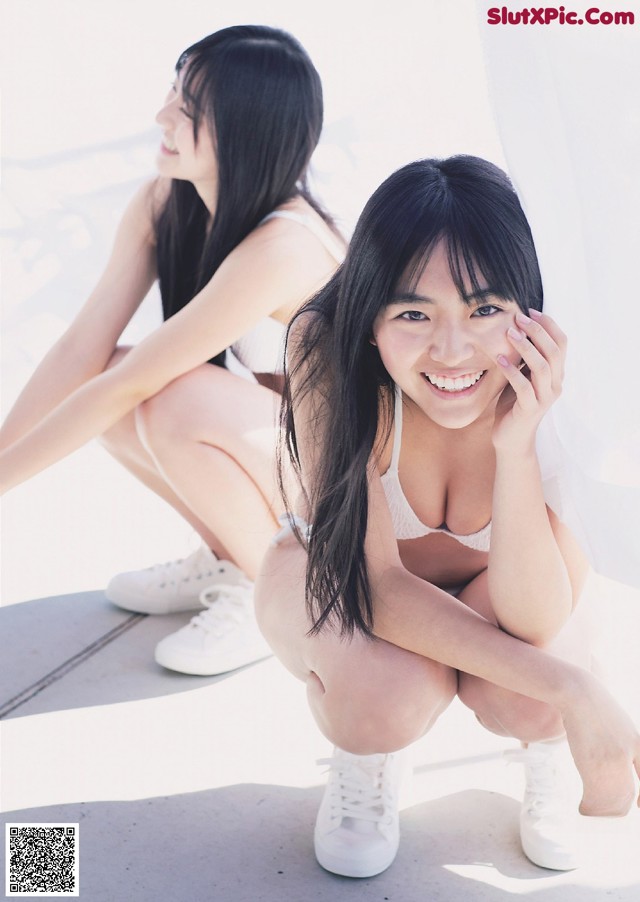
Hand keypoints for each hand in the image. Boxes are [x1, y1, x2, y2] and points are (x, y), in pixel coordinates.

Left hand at [492, 309, 565, 452]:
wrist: (511, 441)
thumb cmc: (514, 406)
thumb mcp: (521, 378)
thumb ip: (525, 360)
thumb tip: (517, 331)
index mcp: (556, 375)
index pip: (561, 343)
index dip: (549, 325)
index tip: (530, 311)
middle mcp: (555, 385)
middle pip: (554, 351)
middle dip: (537, 331)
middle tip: (519, 318)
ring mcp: (544, 398)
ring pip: (542, 367)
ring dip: (526, 347)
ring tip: (510, 333)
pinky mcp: (529, 409)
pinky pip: (524, 386)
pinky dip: (512, 370)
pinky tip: (500, 359)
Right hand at [561, 672, 639, 815]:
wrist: (579, 693)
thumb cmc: (596, 707)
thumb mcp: (621, 725)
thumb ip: (627, 747)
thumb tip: (620, 766)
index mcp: (639, 744)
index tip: (638, 805)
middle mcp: (630, 754)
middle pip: (630, 795)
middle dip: (620, 807)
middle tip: (608, 811)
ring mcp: (612, 758)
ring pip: (614, 799)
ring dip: (603, 810)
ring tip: (591, 809)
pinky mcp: (594, 761)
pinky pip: (596, 795)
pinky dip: (590, 805)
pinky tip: (584, 806)